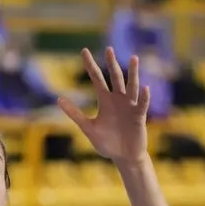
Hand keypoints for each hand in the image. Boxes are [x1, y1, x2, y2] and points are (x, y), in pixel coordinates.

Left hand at [58, 47, 150, 163]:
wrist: (123, 157)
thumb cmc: (107, 143)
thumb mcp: (88, 128)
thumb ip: (75, 114)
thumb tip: (59, 99)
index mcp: (105, 100)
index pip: (97, 78)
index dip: (90, 65)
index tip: (84, 51)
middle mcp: (118, 99)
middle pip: (115, 77)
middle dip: (112, 64)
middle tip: (108, 49)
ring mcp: (130, 106)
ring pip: (131, 86)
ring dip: (133, 73)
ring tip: (134, 59)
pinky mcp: (140, 116)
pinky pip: (142, 104)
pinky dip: (144, 97)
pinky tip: (145, 88)